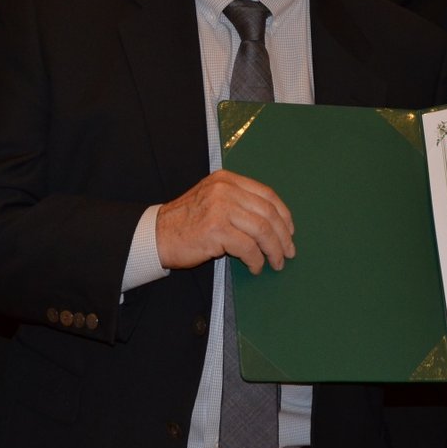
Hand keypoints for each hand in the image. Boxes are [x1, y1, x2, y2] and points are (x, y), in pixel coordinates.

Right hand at [155, 170, 293, 273]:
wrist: (157, 234)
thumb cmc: (186, 221)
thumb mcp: (212, 199)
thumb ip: (238, 201)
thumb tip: (273, 221)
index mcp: (227, 180)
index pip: (267, 194)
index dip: (283, 214)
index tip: (290, 231)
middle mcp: (225, 190)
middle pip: (268, 212)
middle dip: (283, 236)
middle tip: (288, 252)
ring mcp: (220, 208)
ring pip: (262, 230)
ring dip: (274, 250)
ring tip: (276, 263)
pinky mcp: (216, 229)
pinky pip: (248, 247)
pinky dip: (256, 260)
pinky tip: (255, 267)